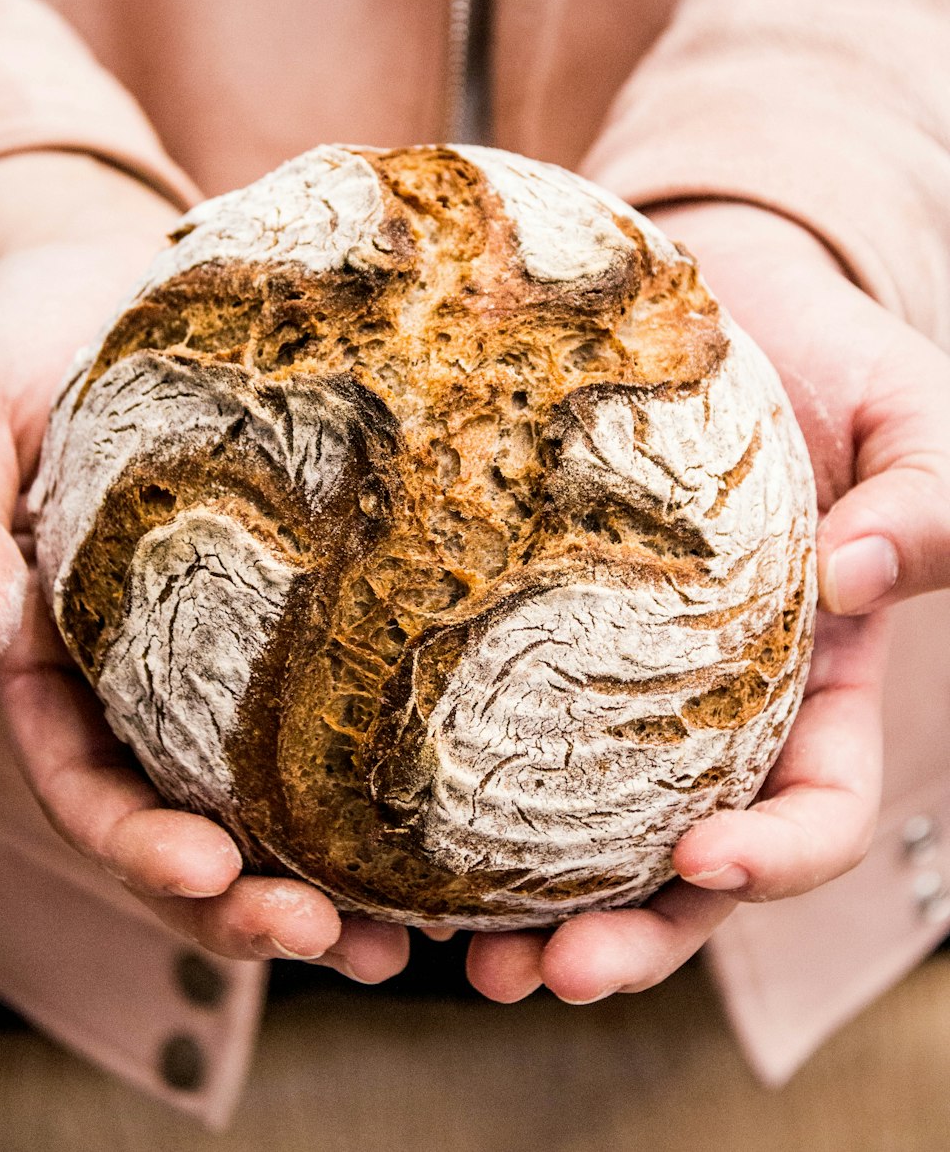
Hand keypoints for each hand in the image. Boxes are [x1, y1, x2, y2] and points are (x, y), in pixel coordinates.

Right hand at [0, 162, 409, 982]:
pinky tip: (467, 806)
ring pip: (282, 791)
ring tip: (415, 938)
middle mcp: (149, 679)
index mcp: (62, 662)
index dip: (139, 845)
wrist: (118, 277)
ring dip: (339, 877)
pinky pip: (352, 694)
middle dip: (253, 900)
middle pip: (195, 820)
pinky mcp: (317, 599)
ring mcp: (234, 650)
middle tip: (337, 943)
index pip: (90, 784)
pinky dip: (397, 769)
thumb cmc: (23, 343)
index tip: (207, 870)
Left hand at [465, 200, 947, 1003]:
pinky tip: (387, 834)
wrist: (722, 310)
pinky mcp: (530, 637)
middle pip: (686, 868)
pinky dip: (454, 800)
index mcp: (819, 684)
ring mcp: (619, 684)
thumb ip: (923, 501)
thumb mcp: (909, 417)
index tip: (703, 862)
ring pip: (584, 832)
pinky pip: (496, 727)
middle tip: (552, 974)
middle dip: (633, 937)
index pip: (818, 806)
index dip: (775, 857)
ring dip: (532, 910)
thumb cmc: (829, 363)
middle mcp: (717, 711)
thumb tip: (853, 578)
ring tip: (459, 955)